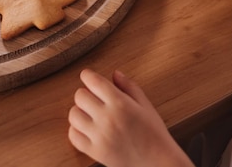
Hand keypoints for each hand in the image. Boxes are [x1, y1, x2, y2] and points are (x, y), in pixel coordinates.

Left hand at [68, 69, 193, 166]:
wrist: (157, 163)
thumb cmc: (154, 133)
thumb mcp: (145, 105)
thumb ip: (128, 86)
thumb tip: (114, 73)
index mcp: (120, 103)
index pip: (93, 81)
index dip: (88, 75)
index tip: (88, 76)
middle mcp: (107, 118)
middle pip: (79, 95)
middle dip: (86, 93)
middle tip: (94, 98)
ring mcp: (99, 136)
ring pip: (73, 114)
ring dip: (79, 111)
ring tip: (90, 114)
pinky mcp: (95, 151)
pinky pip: (73, 135)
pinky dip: (77, 130)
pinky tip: (87, 128)